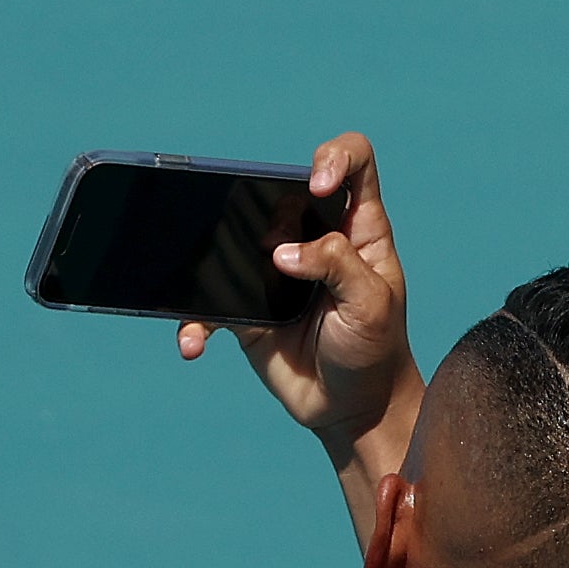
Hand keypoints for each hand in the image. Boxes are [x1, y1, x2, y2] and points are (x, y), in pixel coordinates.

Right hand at [176, 132, 416, 465]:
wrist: (351, 409)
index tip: (320, 186)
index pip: (353, 161)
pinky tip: (194, 344)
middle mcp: (314, 237)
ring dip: (213, 257)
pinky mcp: (246, 307)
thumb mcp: (371, 304)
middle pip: (279, 190)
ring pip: (233, 238)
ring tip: (225, 292)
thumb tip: (281, 254)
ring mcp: (274, 271)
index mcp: (357, 226)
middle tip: (272, 251)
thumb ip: (337, 265)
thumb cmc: (375, 350)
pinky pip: (207, 304)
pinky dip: (194, 322)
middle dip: (263, 205)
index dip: (335, 158)